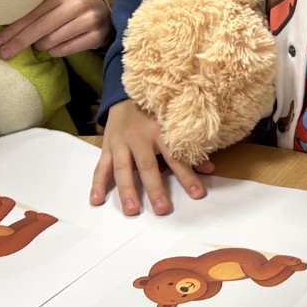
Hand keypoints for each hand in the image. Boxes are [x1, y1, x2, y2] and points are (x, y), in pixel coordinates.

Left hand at [0, 0, 110, 58]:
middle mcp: (75, 6)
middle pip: (40, 29)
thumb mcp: (56, 5)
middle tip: (4, 53)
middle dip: (19, 42)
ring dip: (41, 46)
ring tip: (39, 45)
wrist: (106, 13)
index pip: (32, 14)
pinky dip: (55, 52)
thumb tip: (8, 31)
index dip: (14, 28)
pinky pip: (66, 50)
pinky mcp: (96, 37)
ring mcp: (88, 22)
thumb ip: (38, 13)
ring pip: (52, 41)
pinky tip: (53, 49)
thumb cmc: (73, 10)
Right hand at [89, 100, 214, 215]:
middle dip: (155, 189)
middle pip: (147, 166)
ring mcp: (120, 142)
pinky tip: (96, 200)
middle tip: (162, 209)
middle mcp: (138, 137)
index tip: (197, 194)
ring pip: (122, 168)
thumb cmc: (155, 114)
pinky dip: (97, 183)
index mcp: (160, 130)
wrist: (126, 96)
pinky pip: (101, 166)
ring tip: (132, 210)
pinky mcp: (106, 146)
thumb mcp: (172, 125)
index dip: (187, 176)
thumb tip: (210, 169)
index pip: (175, 157)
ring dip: (126, 190)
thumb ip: (188, 149)